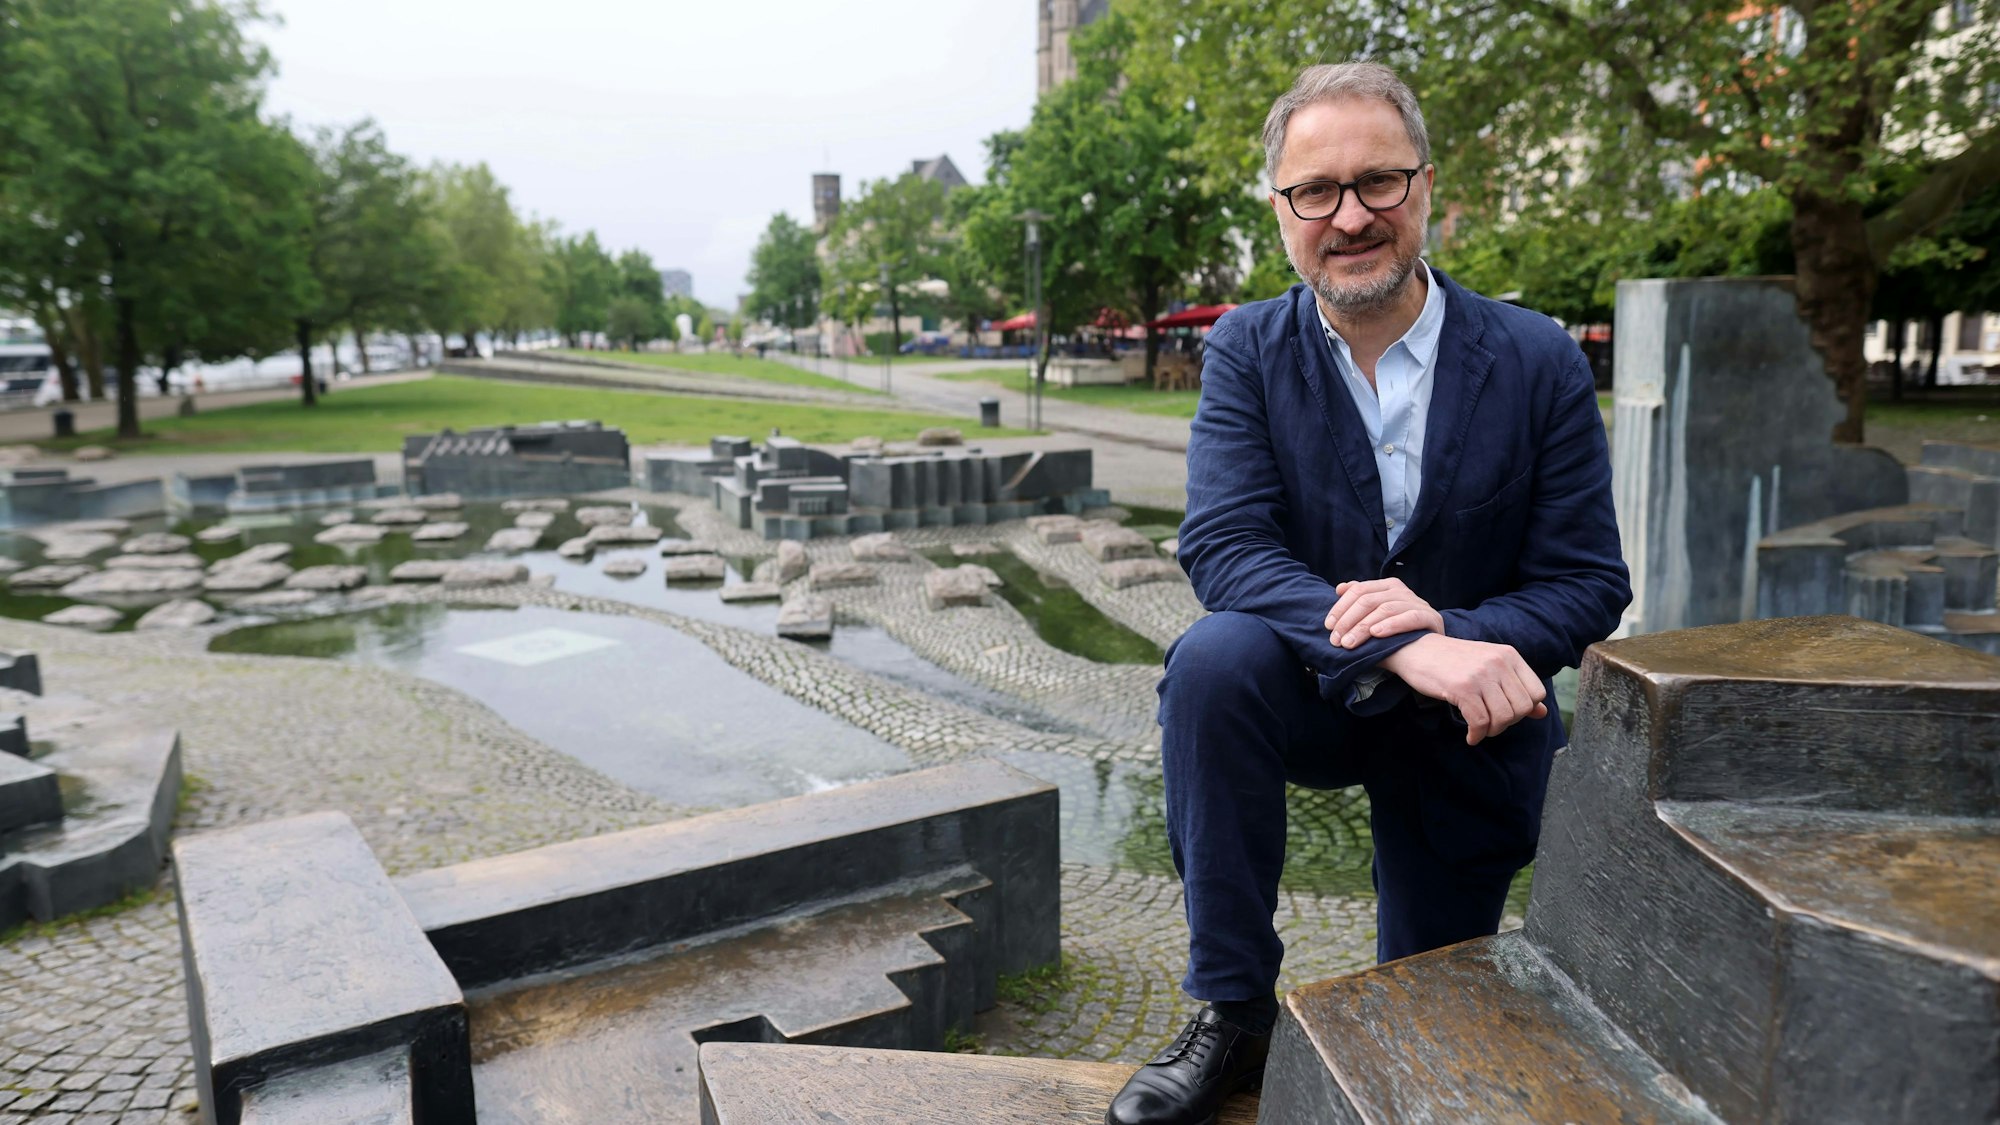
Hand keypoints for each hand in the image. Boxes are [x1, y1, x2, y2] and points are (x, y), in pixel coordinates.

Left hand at [1326, 577, 1443, 648]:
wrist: (1430, 654)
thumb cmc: (1397, 637)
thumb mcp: (1375, 619)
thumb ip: (1360, 602)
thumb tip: (1339, 588)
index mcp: (1388, 586)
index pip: (1359, 590)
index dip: (1341, 608)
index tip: (1328, 626)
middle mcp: (1403, 591)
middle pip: (1369, 600)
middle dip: (1348, 620)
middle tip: (1336, 640)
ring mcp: (1419, 603)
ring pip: (1385, 609)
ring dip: (1363, 627)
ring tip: (1350, 643)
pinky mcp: (1432, 618)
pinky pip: (1410, 617)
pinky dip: (1392, 625)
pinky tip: (1376, 634)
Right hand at [1378, 633, 1547, 745]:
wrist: (1417, 649)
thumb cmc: (1453, 661)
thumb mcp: (1489, 668)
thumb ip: (1516, 688)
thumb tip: (1542, 713)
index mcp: (1509, 655)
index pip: (1536, 693)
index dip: (1524, 710)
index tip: (1506, 712)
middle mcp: (1498, 662)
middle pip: (1522, 708)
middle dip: (1508, 723)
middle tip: (1491, 724)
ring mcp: (1481, 675)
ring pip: (1503, 717)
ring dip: (1492, 731)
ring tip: (1480, 730)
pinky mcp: (1462, 688)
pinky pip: (1480, 722)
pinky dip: (1477, 735)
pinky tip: (1471, 735)